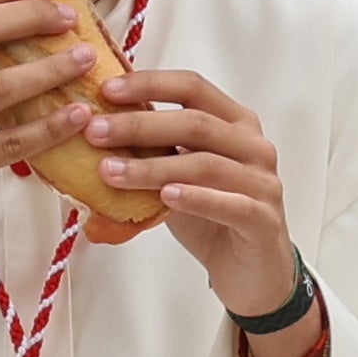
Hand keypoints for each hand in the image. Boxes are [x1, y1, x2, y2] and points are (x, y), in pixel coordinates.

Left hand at [79, 66, 303, 321]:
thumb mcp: (175, 177)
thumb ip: (150, 152)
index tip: (106, 91)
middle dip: (139, 125)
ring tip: (111, 172)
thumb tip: (92, 131)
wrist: (250, 272)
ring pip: (206, 164)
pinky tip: (164, 197)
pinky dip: (196, 198)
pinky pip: (231, 204)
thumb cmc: (211, 217)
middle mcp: (254, 146)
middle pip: (196, 123)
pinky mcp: (264, 220)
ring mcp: (263, 182)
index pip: (193, 87)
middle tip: (95, 132)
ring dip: (153, 166)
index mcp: (235, 123)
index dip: (150, 84)